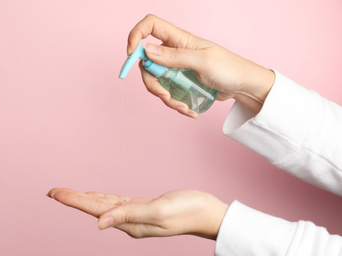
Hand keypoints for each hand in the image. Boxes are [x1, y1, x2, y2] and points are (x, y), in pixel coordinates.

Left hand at [47, 188, 228, 239]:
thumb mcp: (159, 211)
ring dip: (84, 199)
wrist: (208, 212)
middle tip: (52, 192)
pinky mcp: (143, 207)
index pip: (95, 210)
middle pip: (95, 208)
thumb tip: (98, 223)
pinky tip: (96, 197)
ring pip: (104, 205)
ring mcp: (136, 215)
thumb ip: (129, 214)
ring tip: (67, 194)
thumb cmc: (188, 210)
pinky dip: (103, 199)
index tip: (54, 193)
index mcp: (131, 223)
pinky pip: (116, 203)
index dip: (74, 201)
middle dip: (73, 200)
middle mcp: (130, 221)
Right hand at [127, 14, 274, 117]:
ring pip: (155, 81)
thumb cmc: (229, 68)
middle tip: (165, 95)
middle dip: (152, 82)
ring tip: (183, 107)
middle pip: (147, 62)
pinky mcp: (180, 82)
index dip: (136, 35)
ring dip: (165, 97)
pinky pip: (167, 92)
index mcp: (178, 39)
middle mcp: (173, 51)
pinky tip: (188, 110)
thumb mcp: (202, 61)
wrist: (243, 86)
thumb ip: (174, 56)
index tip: (131, 54)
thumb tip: (146, 51)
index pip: (150, 26)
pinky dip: (174, 104)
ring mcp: (176, 68)